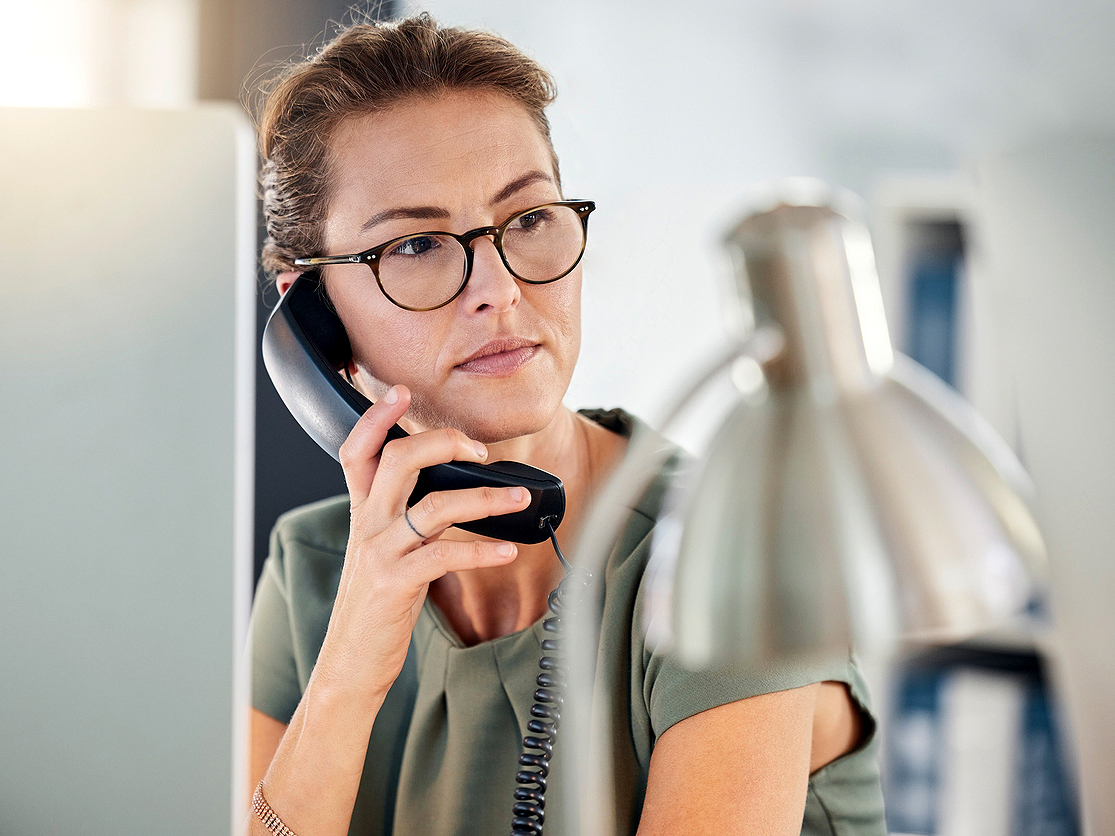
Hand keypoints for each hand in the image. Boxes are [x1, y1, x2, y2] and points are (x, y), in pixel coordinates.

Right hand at [310, 384, 530, 703]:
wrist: (349, 661)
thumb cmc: (374, 604)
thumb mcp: (379, 550)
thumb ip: (401, 516)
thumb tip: (452, 490)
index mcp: (362, 511)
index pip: (355, 451)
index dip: (375, 418)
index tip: (401, 392)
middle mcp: (367, 524)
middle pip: (398, 460)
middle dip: (444, 442)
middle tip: (480, 451)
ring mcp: (380, 552)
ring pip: (434, 505)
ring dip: (485, 497)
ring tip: (520, 497)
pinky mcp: (396, 583)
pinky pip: (446, 555)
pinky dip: (483, 551)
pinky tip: (509, 551)